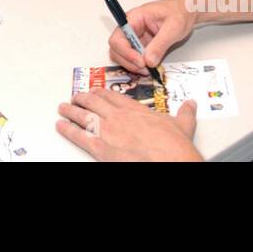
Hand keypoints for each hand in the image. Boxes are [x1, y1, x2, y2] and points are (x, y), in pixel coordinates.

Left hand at [56, 90, 200, 160]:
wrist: (169, 160)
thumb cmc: (174, 147)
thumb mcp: (183, 125)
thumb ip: (185, 113)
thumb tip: (191, 105)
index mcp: (135, 110)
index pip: (113, 96)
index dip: (101, 93)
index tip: (95, 91)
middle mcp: (118, 116)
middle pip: (94, 102)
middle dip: (82, 99)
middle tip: (75, 97)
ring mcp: (108, 130)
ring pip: (83, 116)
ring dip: (70, 111)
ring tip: (62, 108)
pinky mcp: (101, 148)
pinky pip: (79, 136)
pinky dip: (68, 130)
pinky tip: (60, 126)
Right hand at [108, 0, 195, 74]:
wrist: (186, 12)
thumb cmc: (179, 12)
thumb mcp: (173, 27)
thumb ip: (160, 44)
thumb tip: (149, 61)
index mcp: (134, 18)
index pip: (118, 38)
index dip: (125, 52)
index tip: (140, 62)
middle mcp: (131, 28)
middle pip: (117, 48)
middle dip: (128, 61)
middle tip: (145, 69)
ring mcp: (136, 37)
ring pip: (123, 55)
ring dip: (132, 65)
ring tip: (148, 70)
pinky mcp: (142, 45)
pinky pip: (135, 58)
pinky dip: (139, 65)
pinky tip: (150, 67)